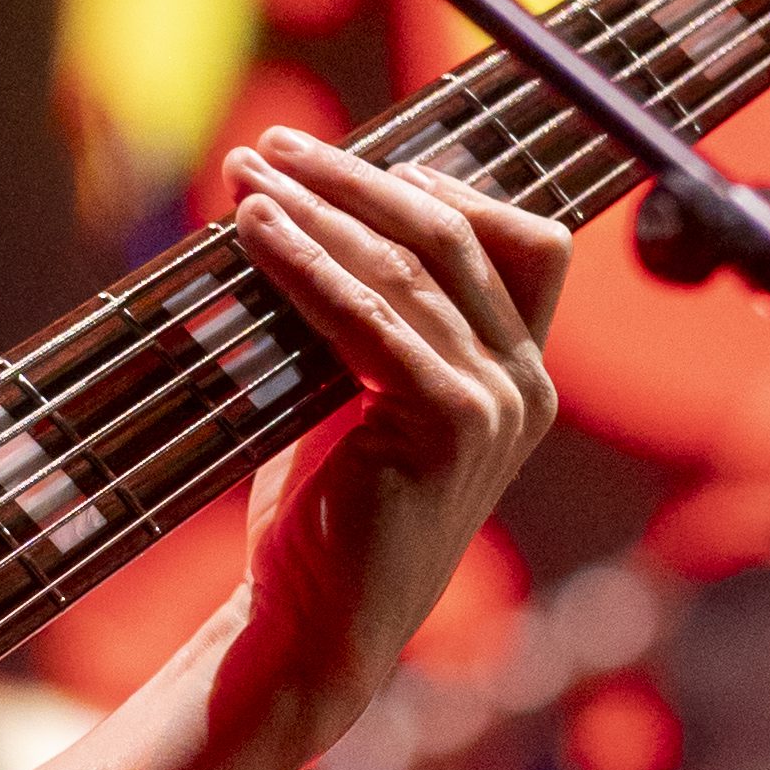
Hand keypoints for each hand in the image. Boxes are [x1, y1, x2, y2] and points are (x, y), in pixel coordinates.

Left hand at [218, 128, 565, 742]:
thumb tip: (304, 202)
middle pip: (460, 232)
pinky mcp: (452, 426)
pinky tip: (252, 233)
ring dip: (320, 208)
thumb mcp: (352, 393)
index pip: (516, 239)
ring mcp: (498, 405)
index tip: (334, 159)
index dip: (435, 183)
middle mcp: (524, 384)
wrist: (312, 625)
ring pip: (412, 265)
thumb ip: (362, 314)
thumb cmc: (322, 514)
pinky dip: (307, 265)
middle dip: (359, 177)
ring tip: (245, 173)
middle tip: (274, 144)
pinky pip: (373, 317)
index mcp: (517, 373)